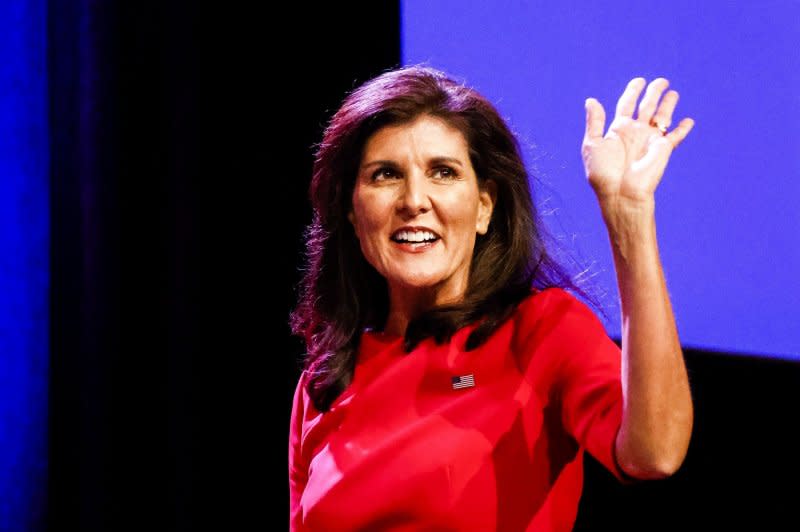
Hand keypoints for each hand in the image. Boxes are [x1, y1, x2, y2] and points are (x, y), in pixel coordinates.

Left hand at [581, 77, 693, 207]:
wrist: (620, 193)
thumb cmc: (603, 173)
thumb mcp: (593, 144)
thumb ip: (594, 122)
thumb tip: (591, 100)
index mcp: (618, 130)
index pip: (627, 104)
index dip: (633, 91)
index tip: (639, 81)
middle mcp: (635, 132)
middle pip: (647, 106)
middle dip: (654, 92)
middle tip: (661, 81)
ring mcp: (650, 140)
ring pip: (662, 116)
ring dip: (668, 104)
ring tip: (673, 93)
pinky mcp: (663, 148)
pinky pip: (676, 136)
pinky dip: (683, 129)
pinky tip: (689, 121)